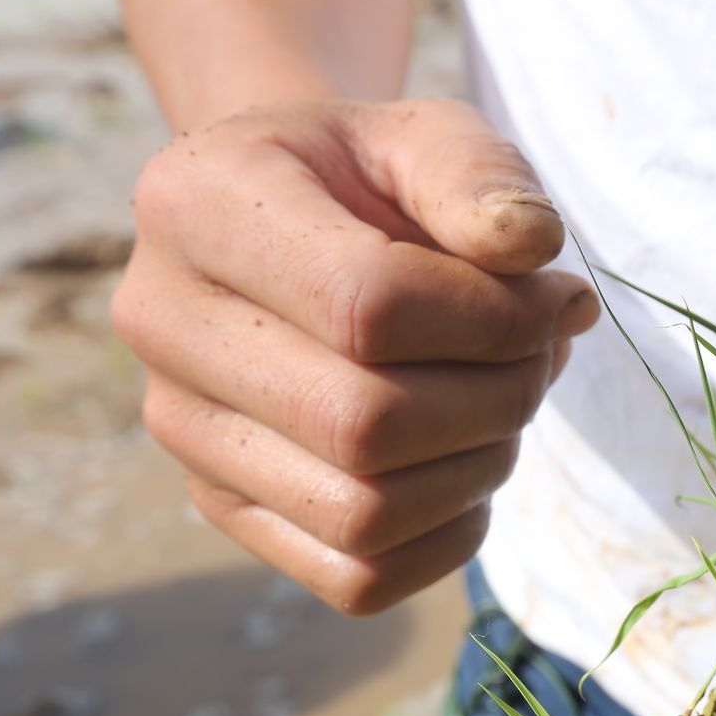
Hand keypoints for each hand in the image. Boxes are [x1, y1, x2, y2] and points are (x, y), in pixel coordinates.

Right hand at [112, 98, 599, 612]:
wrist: (294, 218)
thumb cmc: (371, 178)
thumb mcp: (427, 136)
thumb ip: (480, 177)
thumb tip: (533, 253)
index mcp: (194, 205)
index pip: (367, 305)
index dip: (495, 321)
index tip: (555, 298)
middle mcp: (160, 323)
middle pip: (364, 424)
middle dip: (497, 398)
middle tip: (540, 357)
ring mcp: (183, 429)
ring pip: (364, 515)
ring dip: (480, 468)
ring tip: (507, 402)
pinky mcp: (224, 505)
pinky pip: (358, 580)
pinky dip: (448, 538)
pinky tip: (469, 464)